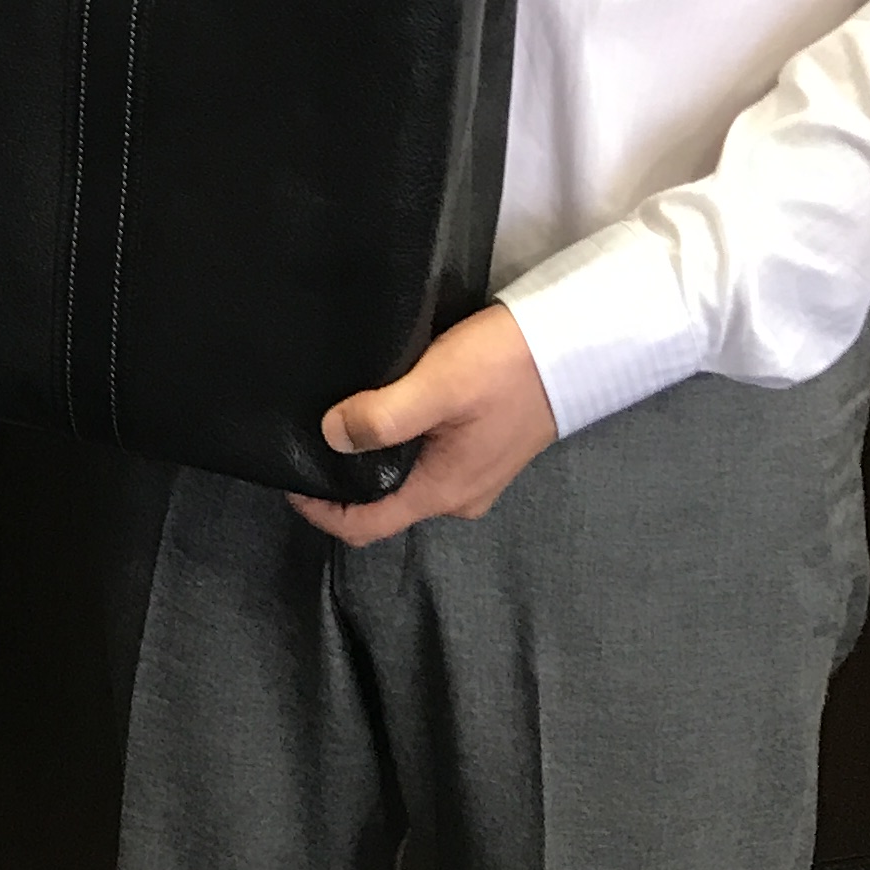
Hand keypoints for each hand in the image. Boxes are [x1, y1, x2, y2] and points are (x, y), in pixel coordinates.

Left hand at [288, 304, 558, 547]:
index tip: (289, 474)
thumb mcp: (439, 384)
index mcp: (442, 491)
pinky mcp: (482, 448)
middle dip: (340, 481)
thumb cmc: (508, 364)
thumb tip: (329, 436)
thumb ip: (382, 416)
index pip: (364, 527)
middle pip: (381, 505)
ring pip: (403, 479)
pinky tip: (383, 406)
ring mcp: (473, 474)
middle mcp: (457, 495)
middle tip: (306, 436)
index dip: (319, 510)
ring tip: (338, 416)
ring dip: (369, 458)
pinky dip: (397, 444)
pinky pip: (426, 458)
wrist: (580, 342)